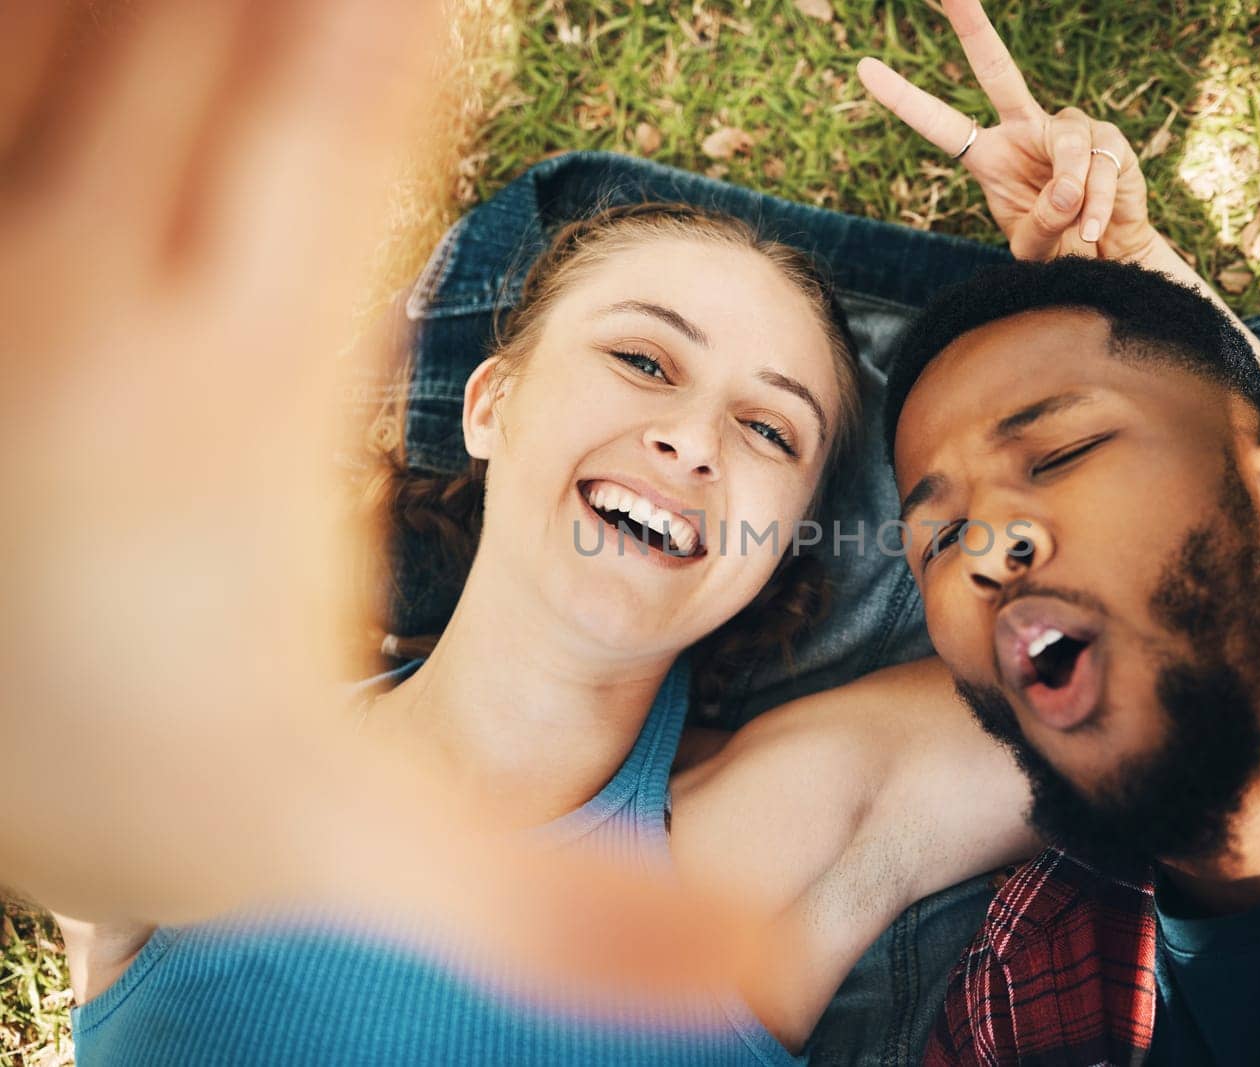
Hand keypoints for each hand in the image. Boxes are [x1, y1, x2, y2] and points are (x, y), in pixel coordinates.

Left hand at [0, 2, 780, 1005]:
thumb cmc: (126, 780)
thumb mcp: (350, 858)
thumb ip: (561, 909)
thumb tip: (772, 971)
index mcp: (235, 410)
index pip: (334, 141)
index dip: (382, 22)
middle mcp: (95, 302)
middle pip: (207, 40)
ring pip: (66, 37)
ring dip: (161, 2)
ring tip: (255, 0)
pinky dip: (60, 34)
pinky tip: (100, 28)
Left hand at [858, 0, 1158, 263]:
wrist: (1109, 255)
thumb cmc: (1059, 245)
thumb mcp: (1033, 246)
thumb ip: (1040, 223)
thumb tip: (1067, 187)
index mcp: (990, 154)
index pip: (941, 123)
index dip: (904, 98)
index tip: (864, 68)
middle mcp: (1025, 128)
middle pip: (997, 69)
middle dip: (973, 27)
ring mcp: (1068, 128)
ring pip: (1067, 146)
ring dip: (1071, 196)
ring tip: (1079, 232)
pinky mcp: (1109, 140)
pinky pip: (1098, 169)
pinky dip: (1096, 207)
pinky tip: (1095, 230)